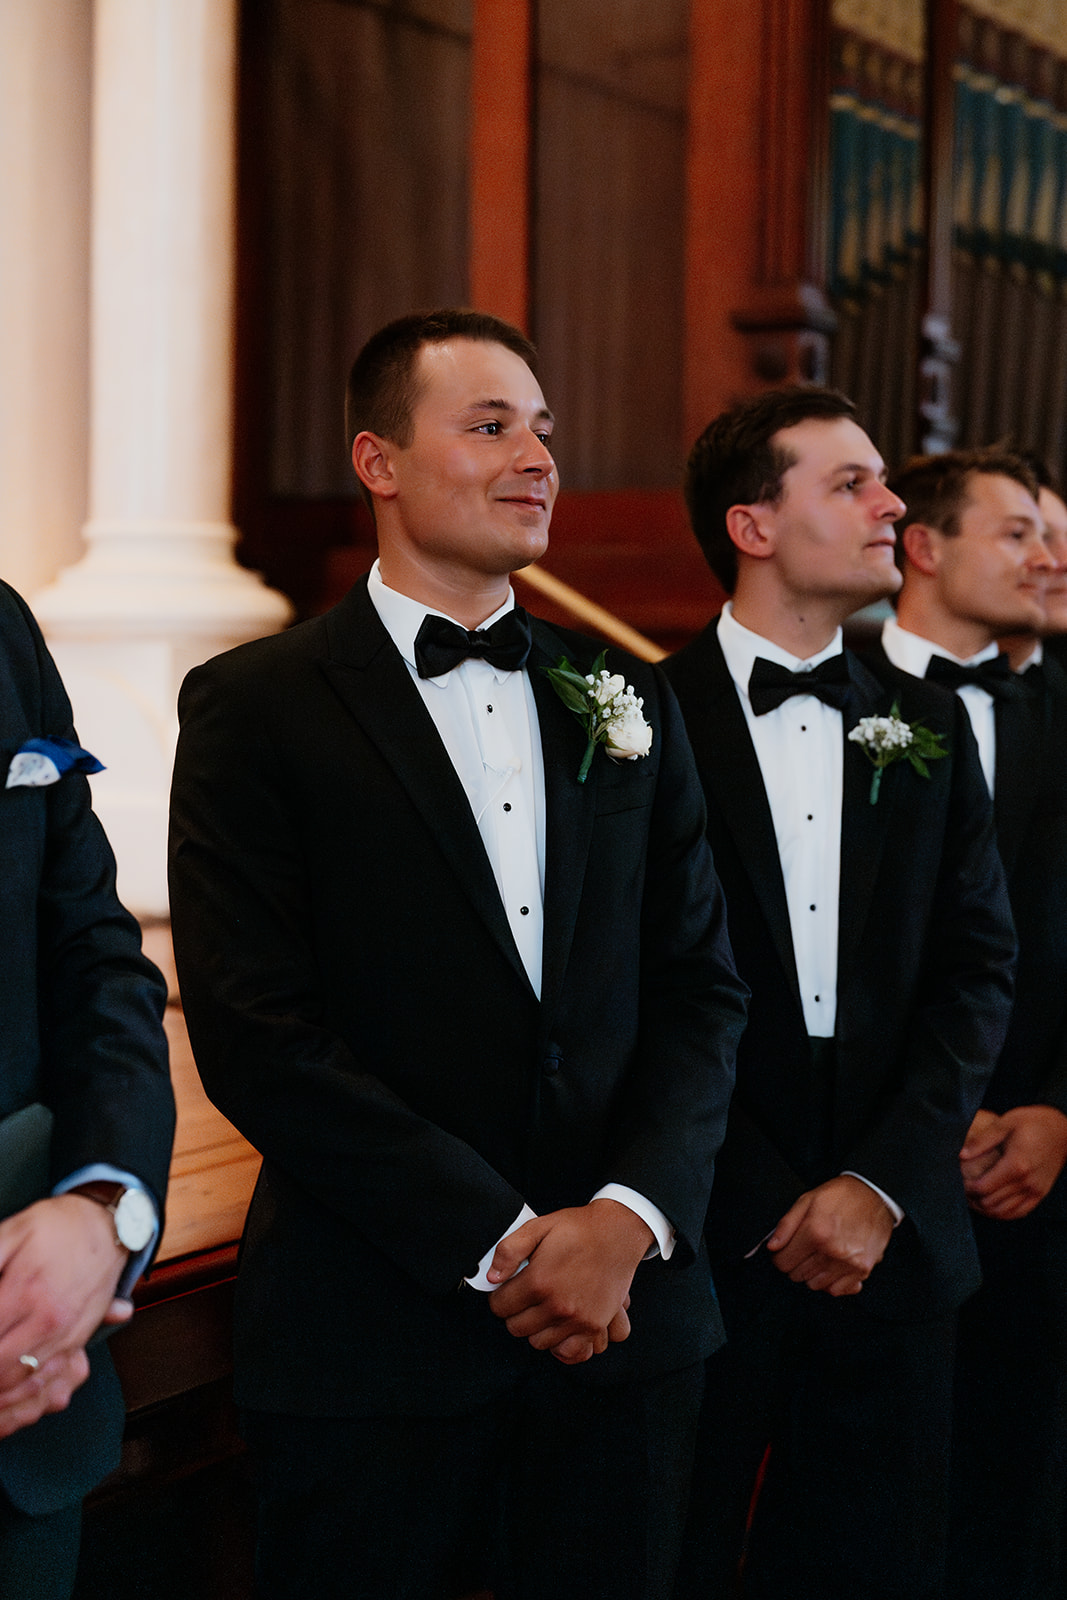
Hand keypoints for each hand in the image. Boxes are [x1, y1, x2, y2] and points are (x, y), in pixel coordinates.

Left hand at [0, 1194, 128, 1434]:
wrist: (108, 1226)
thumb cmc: (58, 1226)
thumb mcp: (12, 1231)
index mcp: (25, 1289)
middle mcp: (48, 1318)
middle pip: (0, 1366)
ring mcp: (66, 1332)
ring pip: (21, 1378)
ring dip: (0, 1385)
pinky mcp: (78, 1339)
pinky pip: (47, 1376)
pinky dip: (22, 1386)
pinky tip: (6, 1380)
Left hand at [486, 1199, 652, 1363]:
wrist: (617, 1233)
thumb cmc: (577, 1229)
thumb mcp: (538, 1227)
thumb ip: (509, 1251)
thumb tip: (491, 1277)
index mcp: (539, 1281)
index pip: (500, 1306)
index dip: (500, 1296)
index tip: (508, 1289)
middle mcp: (558, 1305)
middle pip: (517, 1328)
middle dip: (515, 1313)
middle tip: (525, 1297)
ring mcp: (578, 1319)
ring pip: (539, 1342)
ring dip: (537, 1328)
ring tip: (544, 1308)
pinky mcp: (594, 1326)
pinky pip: (570, 1352)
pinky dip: (562, 1344)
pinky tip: (560, 1327)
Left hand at [766, 1175, 894, 1295]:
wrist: (875, 1195)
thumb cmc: (841, 1196)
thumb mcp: (807, 1200)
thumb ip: (786, 1224)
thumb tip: (772, 1246)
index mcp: (816, 1232)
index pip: (783, 1262)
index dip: (780, 1256)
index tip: (785, 1250)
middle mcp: (833, 1251)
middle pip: (797, 1275)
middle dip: (795, 1263)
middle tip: (803, 1249)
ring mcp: (849, 1263)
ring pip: (815, 1285)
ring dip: (812, 1273)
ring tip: (818, 1255)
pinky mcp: (862, 1270)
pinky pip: (837, 1290)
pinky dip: (830, 1282)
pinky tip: (831, 1265)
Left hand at [962, 1105, 1066, 1218]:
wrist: (1063, 1130)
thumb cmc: (1034, 1122)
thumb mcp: (1006, 1123)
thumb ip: (982, 1141)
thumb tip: (961, 1154)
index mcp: (1016, 1164)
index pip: (983, 1187)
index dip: (966, 1187)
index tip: (957, 1181)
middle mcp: (1026, 1181)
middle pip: (991, 1202)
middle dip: (972, 1198)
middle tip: (961, 1189)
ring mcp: (1035, 1190)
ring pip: (1003, 1211)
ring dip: (985, 1208)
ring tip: (973, 1197)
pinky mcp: (1041, 1194)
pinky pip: (1019, 1212)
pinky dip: (1003, 1213)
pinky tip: (991, 1205)